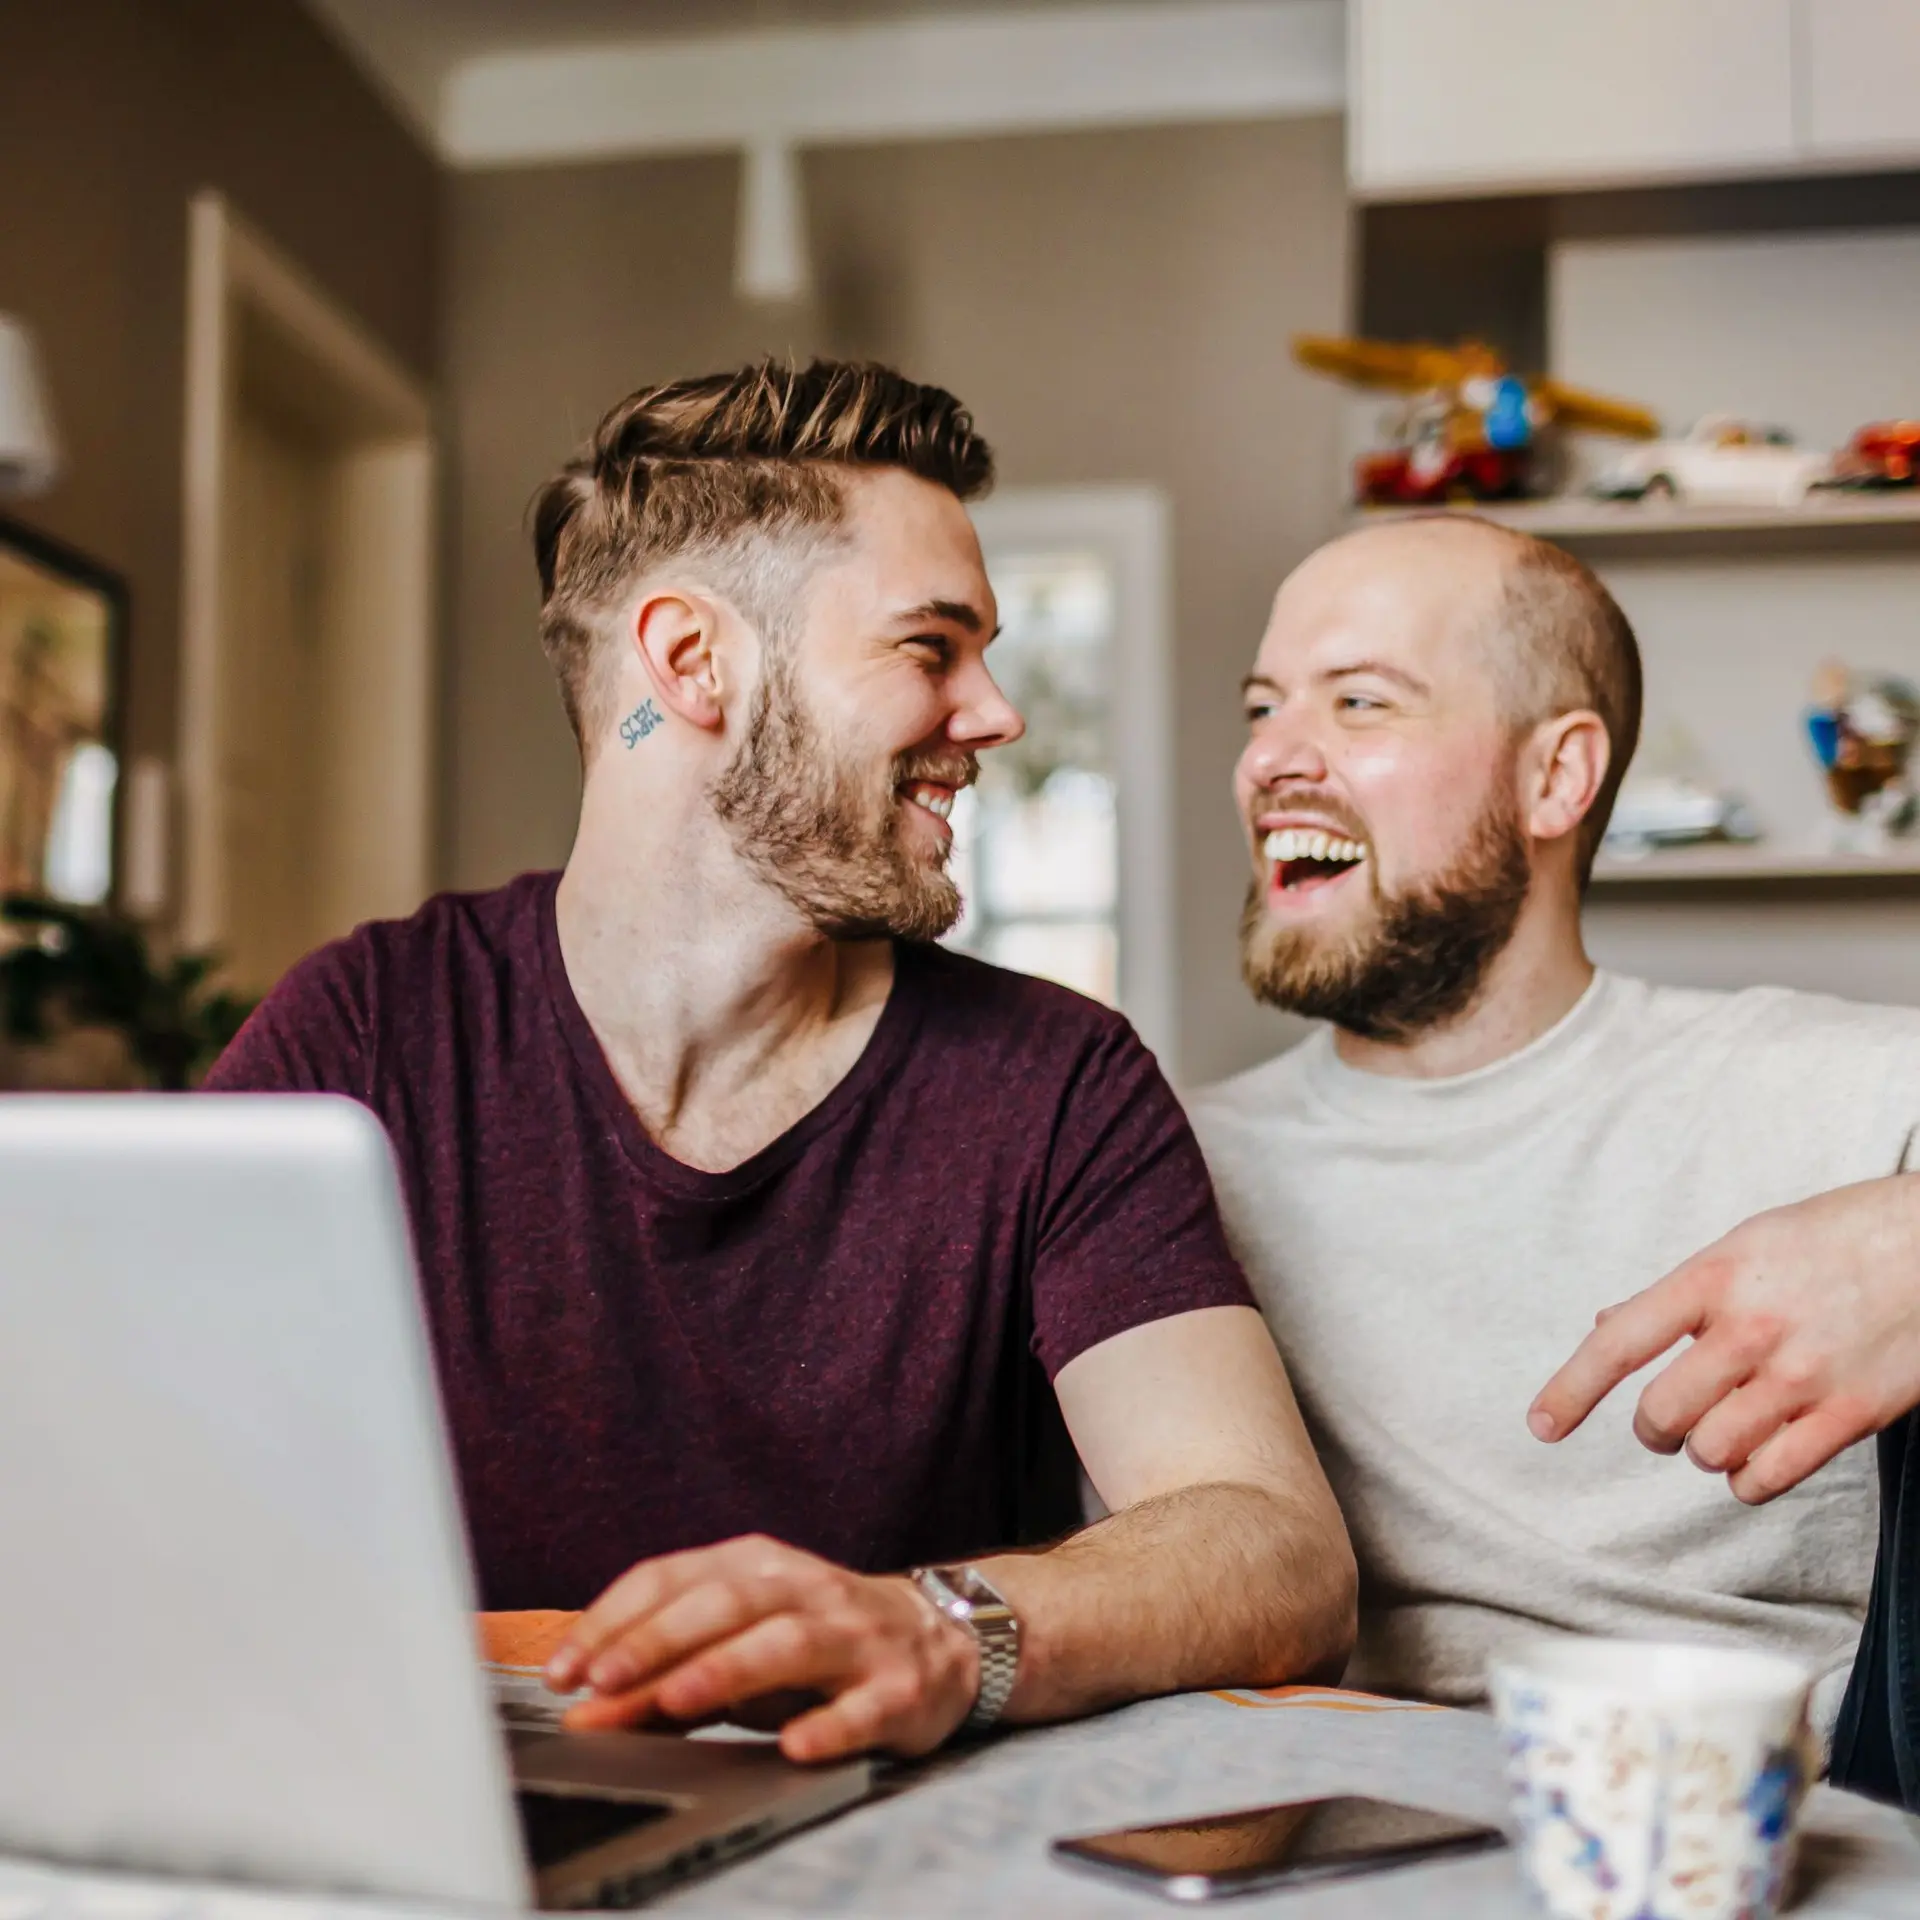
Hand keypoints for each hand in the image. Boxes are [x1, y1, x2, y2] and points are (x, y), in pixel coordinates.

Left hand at [541, 1535, 979, 1761]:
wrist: (942, 1643)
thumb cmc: (819, 1643)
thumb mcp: (741, 1644)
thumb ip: (666, 1673)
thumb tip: (586, 1708)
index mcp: (758, 1566)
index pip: (673, 1576)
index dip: (614, 1619)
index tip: (564, 1668)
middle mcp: (805, 1589)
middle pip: (725, 1603)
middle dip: (657, 1641)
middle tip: (603, 1682)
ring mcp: (855, 1636)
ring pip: (787, 1642)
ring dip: (728, 1669)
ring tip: (676, 1701)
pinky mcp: (898, 1687)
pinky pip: (861, 1706)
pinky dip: (827, 1724)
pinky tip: (794, 1745)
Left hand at [1529, 1176, 1919, 1503]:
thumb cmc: (1834, 1239)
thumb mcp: (1747, 1244)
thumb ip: (1680, 1294)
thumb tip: (1606, 1325)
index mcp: (1714, 1276)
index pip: (1620, 1342)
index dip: (1571, 1389)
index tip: (1541, 1426)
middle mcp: (1751, 1328)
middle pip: (1661, 1414)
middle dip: (1656, 1428)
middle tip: (1670, 1419)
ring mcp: (1803, 1375)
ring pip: (1711, 1451)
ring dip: (1706, 1451)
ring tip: (1727, 1426)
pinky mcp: (1851, 1414)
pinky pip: (1769, 1477)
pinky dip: (1749, 1479)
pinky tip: (1758, 1456)